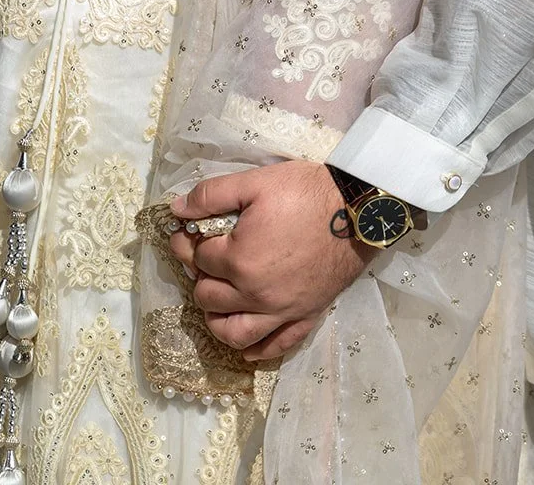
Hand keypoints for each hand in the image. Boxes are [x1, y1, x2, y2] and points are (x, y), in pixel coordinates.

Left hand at [168, 161, 369, 360]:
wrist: (357, 210)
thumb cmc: (305, 192)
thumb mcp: (255, 183)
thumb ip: (211, 195)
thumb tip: (176, 210)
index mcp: (239, 260)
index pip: (199, 258)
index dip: (189, 242)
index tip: (187, 230)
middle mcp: (255, 294)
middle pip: (209, 297)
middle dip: (201, 277)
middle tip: (207, 258)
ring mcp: (281, 311)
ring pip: (234, 334)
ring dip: (217, 321)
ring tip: (217, 302)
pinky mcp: (305, 317)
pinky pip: (275, 346)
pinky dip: (256, 350)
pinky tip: (247, 343)